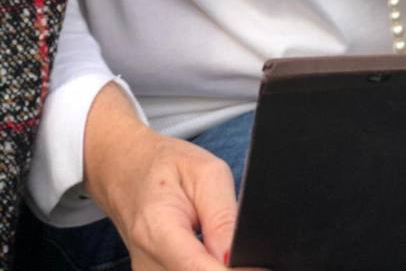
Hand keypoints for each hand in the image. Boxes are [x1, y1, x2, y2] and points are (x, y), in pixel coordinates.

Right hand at [83, 82, 268, 270]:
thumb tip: (236, 257)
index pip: (197, 270)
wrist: (124, 169)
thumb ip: (222, 216)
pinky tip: (213, 253)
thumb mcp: (206, 172)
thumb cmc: (166, 165)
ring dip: (217, 267)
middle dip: (230, 268)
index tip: (259, 269)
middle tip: (249, 251)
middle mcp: (146, 263)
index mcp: (157, 229)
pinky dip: (205, 267)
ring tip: (223, 241)